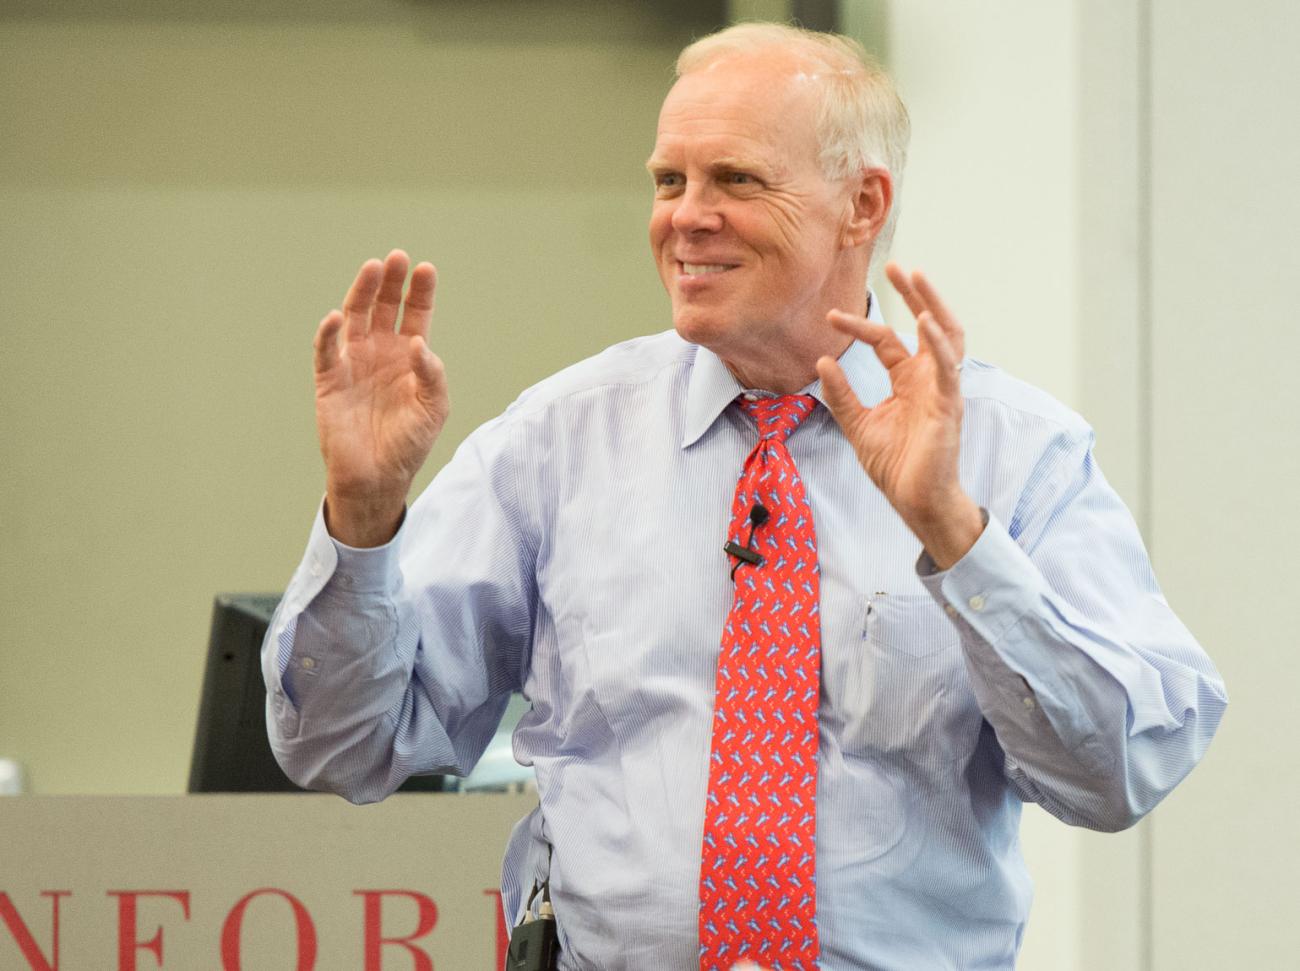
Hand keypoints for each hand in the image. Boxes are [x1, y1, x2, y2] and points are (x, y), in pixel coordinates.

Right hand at [314, 250, 448, 546]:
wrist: (377, 478)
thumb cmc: (408, 444)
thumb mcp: (434, 409)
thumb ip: (431, 375)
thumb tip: (418, 343)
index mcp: (409, 357)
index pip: (415, 314)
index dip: (419, 292)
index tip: (425, 269)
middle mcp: (381, 353)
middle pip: (384, 307)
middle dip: (391, 282)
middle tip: (397, 257)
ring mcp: (354, 364)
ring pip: (355, 318)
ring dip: (362, 293)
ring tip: (373, 268)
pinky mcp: (330, 381)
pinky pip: (326, 351)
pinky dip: (328, 333)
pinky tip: (335, 317)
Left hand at [815, 262, 982, 568]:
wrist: (914, 501)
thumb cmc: (895, 466)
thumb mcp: (857, 425)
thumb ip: (840, 395)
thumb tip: (820, 362)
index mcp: (908, 381)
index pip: (885, 341)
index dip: (859, 326)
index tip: (830, 317)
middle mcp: (928, 379)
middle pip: (927, 325)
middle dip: (915, 294)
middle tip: (896, 266)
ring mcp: (942, 389)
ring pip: (946, 336)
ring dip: (932, 305)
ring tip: (917, 277)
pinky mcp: (949, 405)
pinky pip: (949, 367)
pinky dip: (938, 343)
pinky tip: (924, 322)